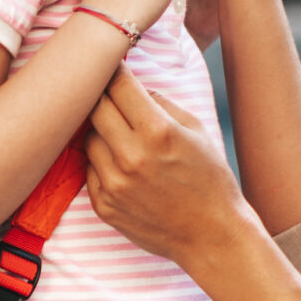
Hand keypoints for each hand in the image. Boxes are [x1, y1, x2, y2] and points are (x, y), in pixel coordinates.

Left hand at [85, 68, 249, 265]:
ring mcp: (113, 183)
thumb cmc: (210, 179)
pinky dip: (102, 161)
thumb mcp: (197, 131)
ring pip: (88, 139)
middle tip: (109, 94)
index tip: (113, 65)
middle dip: (102, 95)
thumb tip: (133, 86)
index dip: (115, 70)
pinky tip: (123, 165)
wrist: (212, 235)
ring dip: (101, 131)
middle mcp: (131, 156)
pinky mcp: (103, 205)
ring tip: (121, 135)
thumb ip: (162, 104)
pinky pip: (90, 170)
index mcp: (158, 132)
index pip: (119, 85)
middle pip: (94, 107)